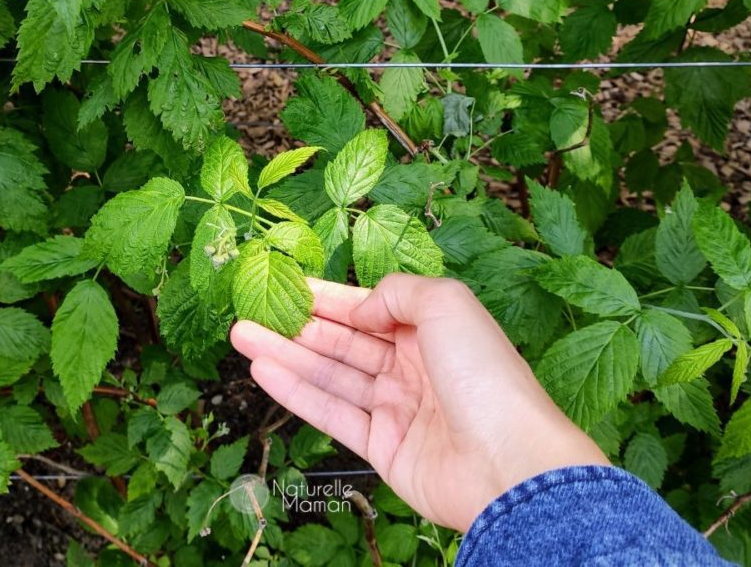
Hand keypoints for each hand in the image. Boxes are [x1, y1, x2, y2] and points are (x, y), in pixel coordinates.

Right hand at [230, 273, 608, 531]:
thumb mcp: (448, 304)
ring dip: (286, 355)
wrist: (509, 463)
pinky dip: (297, 392)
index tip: (287, 287)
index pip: (370, 308)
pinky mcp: (383, 448)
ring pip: (332, 376)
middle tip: (250, 312)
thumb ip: (397, 293)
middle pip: (345, 342)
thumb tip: (359, 309)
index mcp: (435, 330)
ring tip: (242, 336)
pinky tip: (264, 371)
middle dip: (297, 326)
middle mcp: (415, 367)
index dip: (328, 297)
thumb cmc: (486, 377)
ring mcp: (398, 409)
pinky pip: (332, 413)